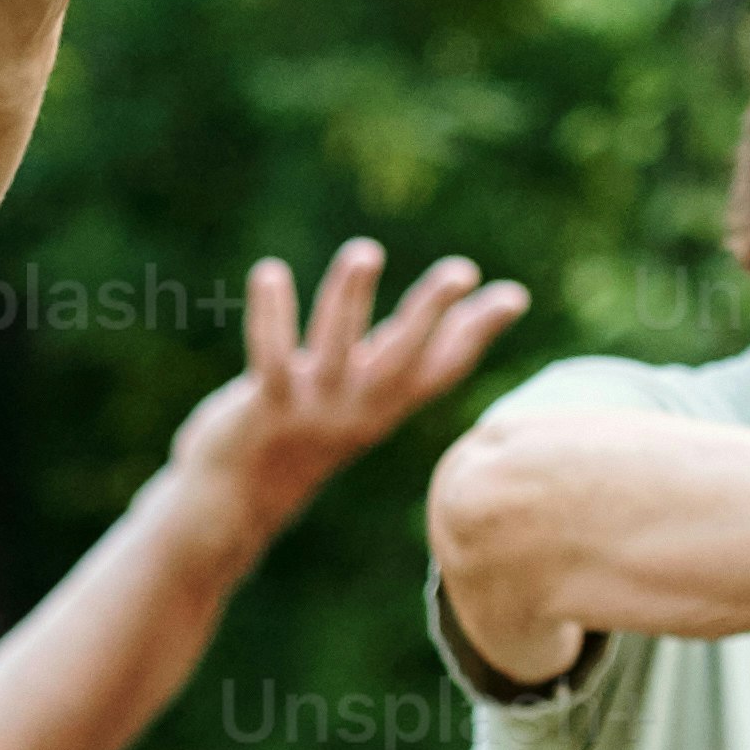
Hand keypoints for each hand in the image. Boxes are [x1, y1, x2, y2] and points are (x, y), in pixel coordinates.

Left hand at [168, 236, 530, 528]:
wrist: (236, 497)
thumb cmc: (308, 430)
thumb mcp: (364, 397)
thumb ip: (404, 356)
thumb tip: (458, 322)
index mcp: (385, 404)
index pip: (441, 368)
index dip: (477, 333)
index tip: (514, 295)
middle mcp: (357, 409)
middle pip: (402, 360)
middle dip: (430, 314)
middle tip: (461, 270)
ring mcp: (312, 410)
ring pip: (335, 350)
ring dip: (349, 299)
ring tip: (365, 252)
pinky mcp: (266, 407)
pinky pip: (271, 357)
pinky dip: (271, 315)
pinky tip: (269, 272)